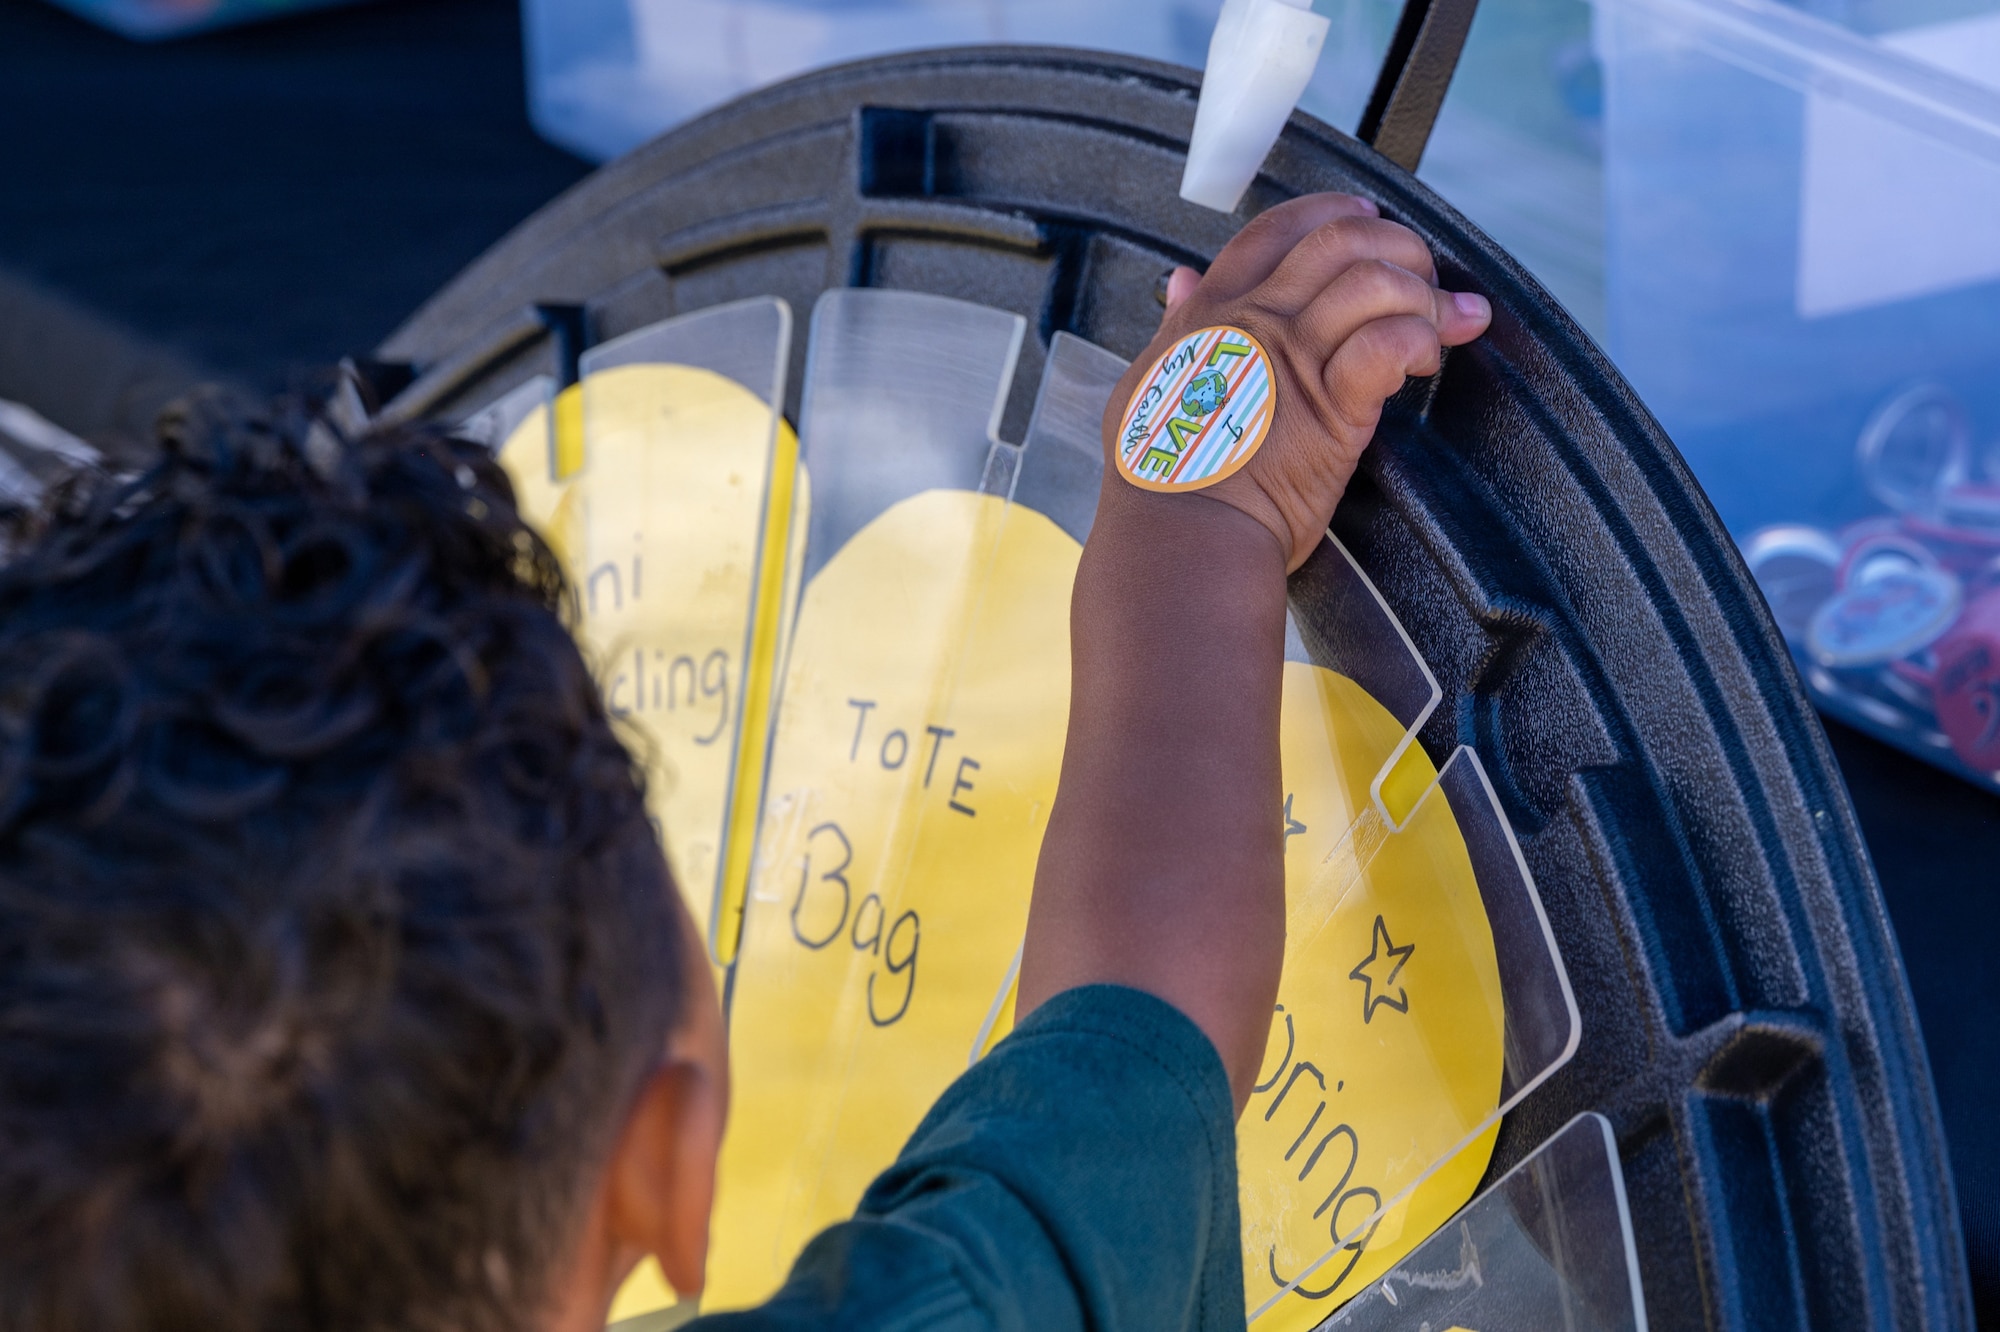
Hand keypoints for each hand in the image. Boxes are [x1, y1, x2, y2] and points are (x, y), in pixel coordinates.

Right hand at [1103, 193, 1490, 570]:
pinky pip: (1390, 342)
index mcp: (1212, 314)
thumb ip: (1174, 327)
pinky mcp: (1334, 408)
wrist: (1180, 536)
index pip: (1277, 231)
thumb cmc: (1163, 478)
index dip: (1330, 213)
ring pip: (1374, 281)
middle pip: (1340, 241)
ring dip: (1425, 292)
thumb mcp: (1150, 381)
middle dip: (1397, 246)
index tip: (1366, 223)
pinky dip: (1422, 337)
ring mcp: (1294, 361)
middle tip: (1421, 275)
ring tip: (1445, 319)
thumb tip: (1182, 282)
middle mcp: (1255, 323)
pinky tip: (1427, 357)